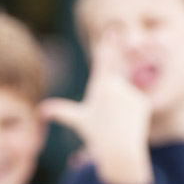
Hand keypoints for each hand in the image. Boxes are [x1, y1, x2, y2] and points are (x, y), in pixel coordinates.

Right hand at [38, 36, 152, 183]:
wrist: (118, 151)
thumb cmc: (96, 136)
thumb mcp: (78, 121)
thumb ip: (61, 112)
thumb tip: (41, 110)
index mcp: (98, 88)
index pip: (102, 62)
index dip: (106, 45)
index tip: (110, 31)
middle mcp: (114, 87)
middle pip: (114, 87)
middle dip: (112, 101)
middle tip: (109, 118)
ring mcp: (130, 94)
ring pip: (126, 95)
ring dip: (123, 107)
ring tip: (118, 122)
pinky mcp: (143, 102)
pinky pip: (138, 103)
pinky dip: (134, 112)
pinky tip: (129, 123)